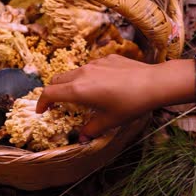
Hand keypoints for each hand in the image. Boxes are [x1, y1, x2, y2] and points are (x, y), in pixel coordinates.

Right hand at [36, 54, 173, 137]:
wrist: (154, 83)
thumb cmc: (130, 104)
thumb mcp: (110, 121)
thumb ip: (91, 129)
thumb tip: (82, 138)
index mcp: (78, 90)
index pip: (49, 93)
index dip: (41, 102)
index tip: (42, 110)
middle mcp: (82, 73)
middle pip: (57, 80)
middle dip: (53, 92)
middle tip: (57, 104)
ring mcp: (94, 63)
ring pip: (73, 72)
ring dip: (70, 84)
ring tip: (82, 95)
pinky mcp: (107, 58)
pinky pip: (90, 67)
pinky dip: (88, 77)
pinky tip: (103, 85)